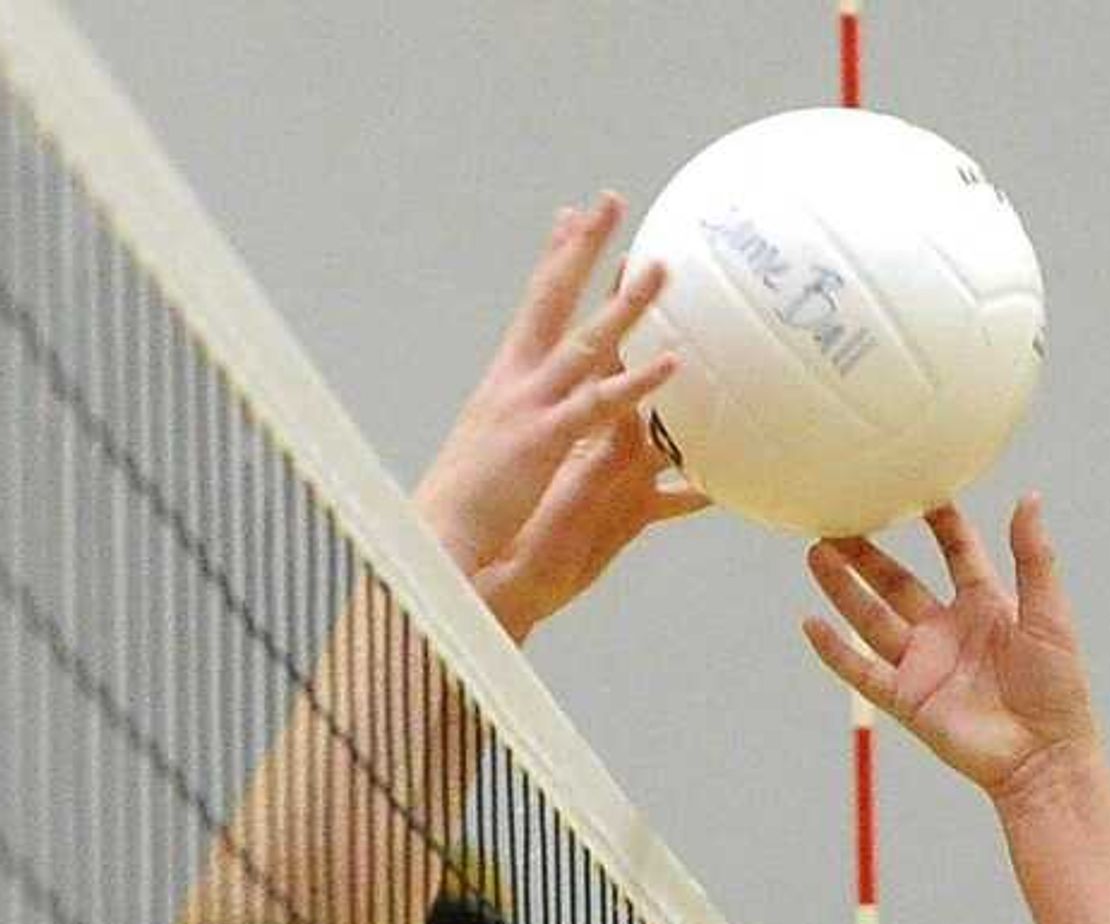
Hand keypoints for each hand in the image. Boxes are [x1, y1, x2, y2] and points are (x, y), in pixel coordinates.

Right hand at [414, 197, 704, 639]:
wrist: (438, 540)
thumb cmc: (466, 508)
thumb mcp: (495, 453)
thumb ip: (520, 425)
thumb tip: (528, 420)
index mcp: (505, 381)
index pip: (533, 305)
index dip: (554, 259)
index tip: (571, 214)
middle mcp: (515, 382)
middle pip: (552, 299)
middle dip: (581, 247)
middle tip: (609, 198)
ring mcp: (530, 407)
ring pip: (585, 343)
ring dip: (623, 305)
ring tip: (658, 267)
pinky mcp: (544, 442)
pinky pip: (598, 406)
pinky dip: (635, 385)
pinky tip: (671, 364)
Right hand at [803, 500, 1099, 799]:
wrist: (1044, 756)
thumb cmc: (1057, 689)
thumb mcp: (1049, 614)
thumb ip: (1034, 558)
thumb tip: (1029, 498)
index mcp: (985, 605)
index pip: (955, 551)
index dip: (937, 521)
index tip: (914, 485)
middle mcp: (947, 631)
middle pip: (898, 582)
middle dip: (868, 553)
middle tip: (838, 519)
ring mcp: (923, 665)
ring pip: (872, 619)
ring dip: (843, 588)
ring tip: (816, 552)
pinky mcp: (907, 699)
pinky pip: (862, 670)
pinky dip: (834, 650)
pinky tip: (811, 624)